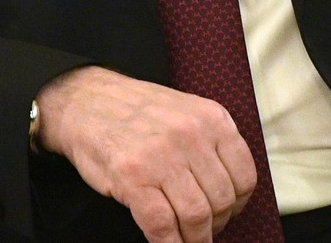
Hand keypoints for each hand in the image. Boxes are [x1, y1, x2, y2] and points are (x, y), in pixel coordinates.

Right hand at [34, 66, 257, 242]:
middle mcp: (191, 135)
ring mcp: (162, 156)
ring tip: (186, 239)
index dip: (238, 205)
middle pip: (222, 201)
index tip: (228, 212)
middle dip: (215, 225)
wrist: (86, 101)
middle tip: (202, 229)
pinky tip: (165, 242)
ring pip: (196, 217)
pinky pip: (162, 225)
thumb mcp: (186, 111)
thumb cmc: (136, 112)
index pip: (245, 177)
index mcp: (211, 119)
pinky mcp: (134, 178)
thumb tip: (232, 191)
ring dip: (193, 238)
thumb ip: (211, 143)